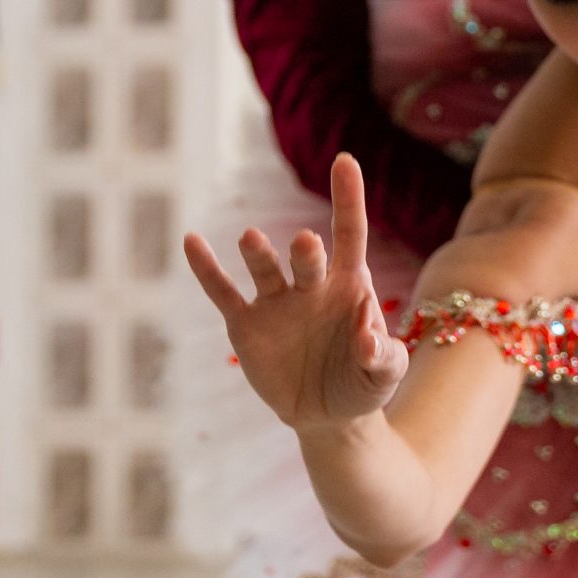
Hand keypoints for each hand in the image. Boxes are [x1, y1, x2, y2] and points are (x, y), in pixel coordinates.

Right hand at [185, 154, 409, 434]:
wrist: (329, 416)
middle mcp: (311, 284)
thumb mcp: (385, 374)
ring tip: (251, 238)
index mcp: (349, 284)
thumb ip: (383, 355)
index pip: (350, 233)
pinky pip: (223, 293)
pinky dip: (206, 269)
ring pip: (264, 270)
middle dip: (306, 252)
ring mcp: (276, 301)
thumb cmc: (364, 382)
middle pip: (308, 257)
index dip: (348, 198)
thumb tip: (367, 335)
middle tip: (305, 242)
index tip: (344, 161)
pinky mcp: (246, 326)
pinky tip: (192, 241)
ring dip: (258, 255)